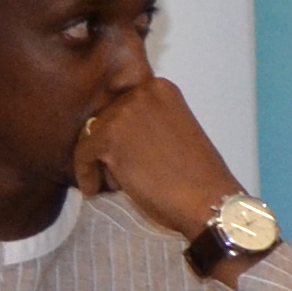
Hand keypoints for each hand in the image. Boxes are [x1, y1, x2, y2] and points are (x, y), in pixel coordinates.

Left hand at [72, 78, 248, 250]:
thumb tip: (121, 137)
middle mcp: (141, 92)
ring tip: (109, 185)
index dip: (120, 133)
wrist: (208, 201)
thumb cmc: (198, 177)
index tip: (122, 154)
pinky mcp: (109, 137)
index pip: (124, 104)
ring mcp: (124, 113)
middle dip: (107, 147)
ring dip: (98, 162)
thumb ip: (150, 124)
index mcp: (161, 89)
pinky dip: (86, 173)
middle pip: (105, 118)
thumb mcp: (175, 133)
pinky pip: (83, 154)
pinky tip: (95, 190)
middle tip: (115, 174)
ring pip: (92, 136)